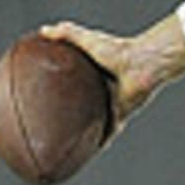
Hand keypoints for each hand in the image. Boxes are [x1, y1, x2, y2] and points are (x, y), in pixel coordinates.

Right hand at [40, 21, 166, 137]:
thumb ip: (66, 33)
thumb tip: (43, 31)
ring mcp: (113, 105)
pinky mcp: (120, 115)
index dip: (67, 94)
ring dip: (87, 134)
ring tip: (69, 147)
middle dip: (76, 117)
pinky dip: (100, 142)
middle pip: (88, 108)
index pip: (79, 88)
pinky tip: (89, 152)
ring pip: (97, 123)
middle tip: (55, 127)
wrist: (140, 64)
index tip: (52, 100)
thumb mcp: (86, 39)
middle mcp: (106, 92)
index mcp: (97, 76)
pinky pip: (108, 132)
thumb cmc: (119, 50)